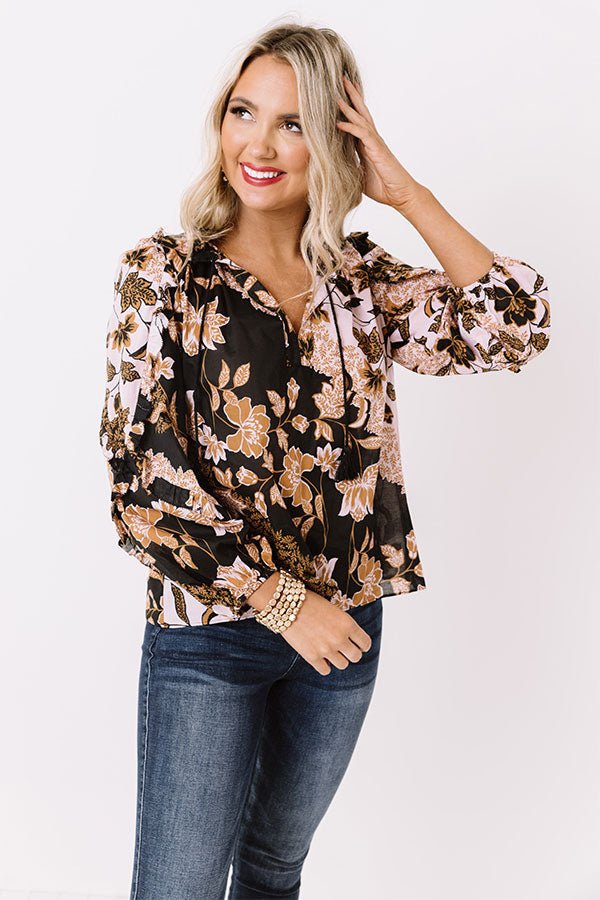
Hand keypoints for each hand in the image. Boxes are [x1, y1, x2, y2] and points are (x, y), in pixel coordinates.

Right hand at [279, 589, 371, 676]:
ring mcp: (326, 649)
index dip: (362, 644)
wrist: (287, 603)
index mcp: (348, 624)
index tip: (357, 644)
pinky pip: (326, 670)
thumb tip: (350, 640)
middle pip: (356, 657)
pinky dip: (324, 665)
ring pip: (343, 665)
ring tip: (329, 650)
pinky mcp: (312, 657)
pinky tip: (320, 656)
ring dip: (338, 659)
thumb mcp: (334, 610)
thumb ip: (344, 626)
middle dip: (351, 653)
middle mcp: (340, 638)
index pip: (365, 643)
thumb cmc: (310, 602)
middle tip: (343, 648)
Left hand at [336, 73, 422, 210]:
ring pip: (360, 118)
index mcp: (367, 144)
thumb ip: (349, 166)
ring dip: (349, 105)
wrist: (401, 195)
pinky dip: (349, 127)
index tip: (340, 93)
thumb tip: (334, 166)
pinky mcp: (377, 150)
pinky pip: (362, 135)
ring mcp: (375, 143)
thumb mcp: (360, 176)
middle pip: (360, 112)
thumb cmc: (384, 187)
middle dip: (351, 95)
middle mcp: (371, 139)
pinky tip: (338, 122)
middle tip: (342, 78)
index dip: (349, 107)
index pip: (356, 121)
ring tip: (338, 91)